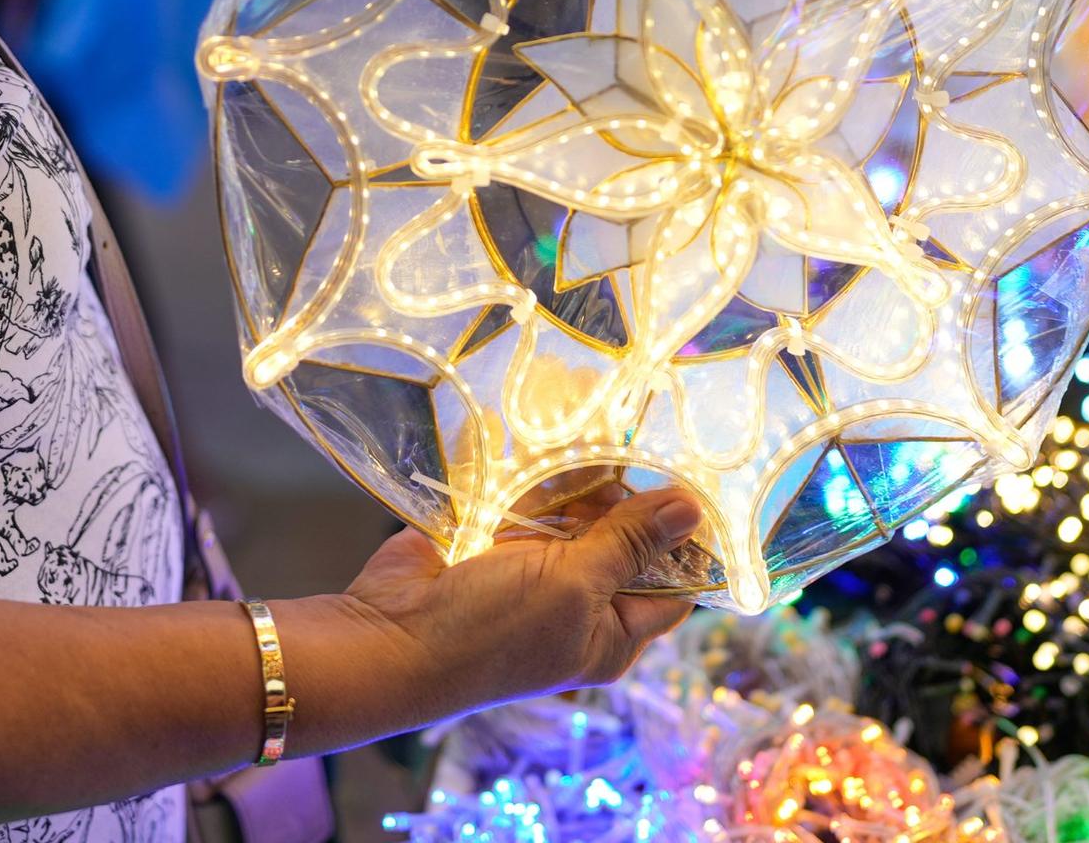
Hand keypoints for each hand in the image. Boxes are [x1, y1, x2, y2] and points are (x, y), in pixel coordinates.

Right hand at [333, 487, 701, 719]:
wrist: (390, 635)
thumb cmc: (492, 630)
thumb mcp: (576, 585)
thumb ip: (631, 542)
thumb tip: (694, 510)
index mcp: (613, 634)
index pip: (675, 586)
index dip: (690, 541)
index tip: (698, 483)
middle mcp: (582, 603)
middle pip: (627, 538)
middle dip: (623, 501)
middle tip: (618, 468)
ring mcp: (538, 571)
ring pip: (580, 512)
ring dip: (577, 485)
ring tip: (577, 456)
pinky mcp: (499, 541)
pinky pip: (534, 501)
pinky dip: (535, 480)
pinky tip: (539, 454)